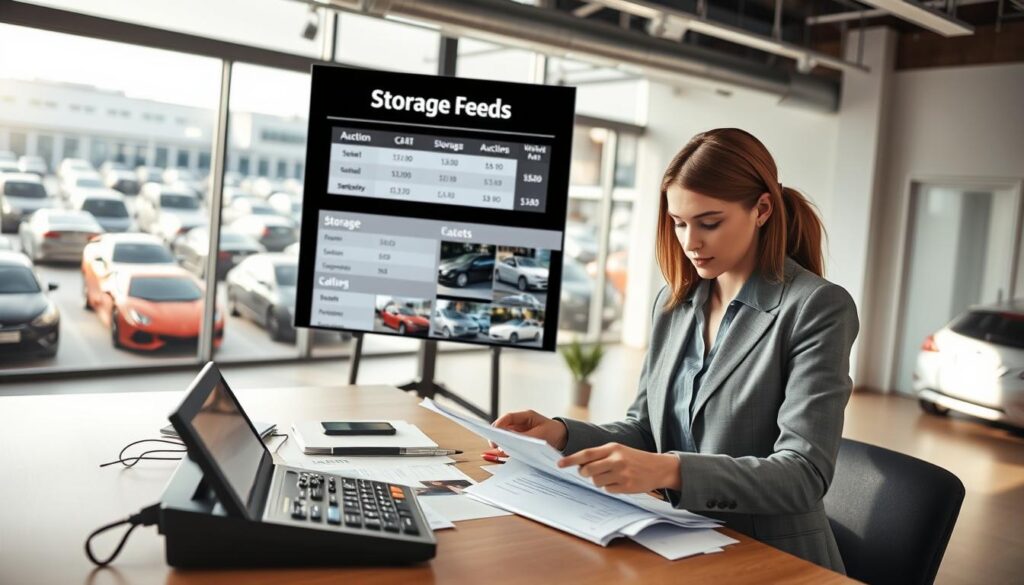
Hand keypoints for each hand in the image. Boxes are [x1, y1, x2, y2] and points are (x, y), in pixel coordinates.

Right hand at [483, 410, 567, 458]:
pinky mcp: (521, 441)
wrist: (563, 438)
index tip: (494, 431)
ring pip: (506, 436)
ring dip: (502, 443)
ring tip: (500, 451)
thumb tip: (510, 439)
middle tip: (493, 444)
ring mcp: (520, 432)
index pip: (509, 417)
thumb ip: (525, 436)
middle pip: (504, 427)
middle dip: (497, 435)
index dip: (500, 424)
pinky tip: (505, 454)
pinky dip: (507, 449)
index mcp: (526, 416)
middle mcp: (521, 424)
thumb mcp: (540, 435)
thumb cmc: (553, 432)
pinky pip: (511, 444)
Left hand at [557, 442, 680, 493]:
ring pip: (596, 482)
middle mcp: (616, 460)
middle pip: (588, 470)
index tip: (559, 464)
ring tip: (610, 476)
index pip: (586, 454)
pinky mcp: (626, 486)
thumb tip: (579, 465)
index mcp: (612, 448)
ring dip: (598, 481)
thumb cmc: (633, 458)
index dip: (571, 460)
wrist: (658, 467)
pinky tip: (619, 482)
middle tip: (587, 473)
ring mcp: (621, 474)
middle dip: (584, 473)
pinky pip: (608, 490)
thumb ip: (600, 455)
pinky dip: (609, 488)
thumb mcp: (618, 450)